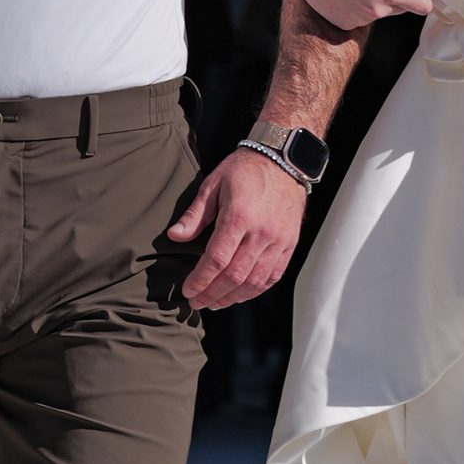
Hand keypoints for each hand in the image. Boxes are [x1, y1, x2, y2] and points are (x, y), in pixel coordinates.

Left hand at [168, 147, 307, 309]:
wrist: (284, 161)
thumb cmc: (245, 169)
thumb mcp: (214, 184)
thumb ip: (195, 214)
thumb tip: (175, 236)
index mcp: (239, 216)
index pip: (216, 260)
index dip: (200, 280)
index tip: (188, 291)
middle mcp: (261, 232)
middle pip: (234, 276)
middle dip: (212, 294)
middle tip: (197, 303)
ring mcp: (278, 241)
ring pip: (254, 281)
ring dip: (232, 297)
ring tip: (215, 303)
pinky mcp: (289, 244)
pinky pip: (273, 276)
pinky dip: (255, 290)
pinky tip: (240, 294)